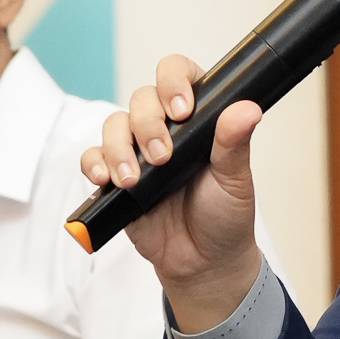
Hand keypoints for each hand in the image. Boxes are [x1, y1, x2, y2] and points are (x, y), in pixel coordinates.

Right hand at [81, 54, 261, 331]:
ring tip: (133, 179)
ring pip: (114, 125)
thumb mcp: (235, 180)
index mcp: (198, 119)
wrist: (203, 262)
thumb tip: (247, 109)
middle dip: (147, 124)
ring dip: (119, 148)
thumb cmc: (225, 215)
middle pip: (141, 98)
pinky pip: (92, 157)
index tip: (182, 109)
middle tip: (163, 157)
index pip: (179, 76)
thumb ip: (234, 143)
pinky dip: (93, 163)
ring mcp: (138, 151)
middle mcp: (165, 128)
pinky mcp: (115, 177)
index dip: (174, 82)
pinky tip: (106, 179)